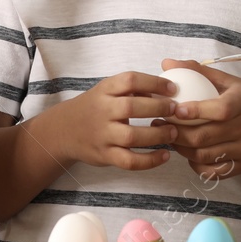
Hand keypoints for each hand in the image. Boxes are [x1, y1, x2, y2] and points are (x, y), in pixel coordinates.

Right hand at [27, 72, 178, 170]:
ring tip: (174, 132)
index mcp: (104, 90)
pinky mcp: (105, 155)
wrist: (64, 131)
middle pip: (132, 107)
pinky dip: (149, 160)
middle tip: (177, 109)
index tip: (173, 88)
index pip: (130, 80)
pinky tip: (164, 155)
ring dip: (157, 135)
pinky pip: (129, 161)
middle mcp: (102, 111)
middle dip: (159, 107)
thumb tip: (166, 90)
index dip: (154, 82)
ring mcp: (103, 135)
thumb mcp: (107, 91)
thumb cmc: (94, 108)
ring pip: (132, 136)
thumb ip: (132, 89)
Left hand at [158, 60, 240, 180]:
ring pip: (204, 155)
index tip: (176, 110)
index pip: (221, 110)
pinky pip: (212, 172)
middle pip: (206, 136)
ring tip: (169, 136)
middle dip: (177, 133)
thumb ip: (198, 71)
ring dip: (181, 148)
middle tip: (159, 124)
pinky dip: (195, 163)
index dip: (197, 111)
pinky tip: (187, 151)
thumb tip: (166, 62)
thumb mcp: (228, 81)